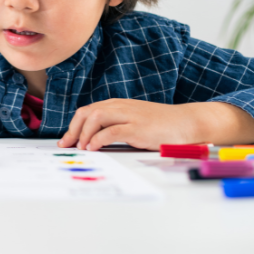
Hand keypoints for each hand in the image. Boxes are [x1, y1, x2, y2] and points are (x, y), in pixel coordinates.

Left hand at [57, 99, 201, 151]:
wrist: (187, 123)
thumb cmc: (161, 125)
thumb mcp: (134, 120)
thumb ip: (116, 124)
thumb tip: (95, 139)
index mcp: (118, 105)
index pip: (87, 111)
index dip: (73, 125)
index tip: (66, 140)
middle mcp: (121, 107)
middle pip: (87, 112)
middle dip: (73, 129)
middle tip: (67, 145)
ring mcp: (129, 116)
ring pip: (96, 117)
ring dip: (84, 133)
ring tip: (81, 147)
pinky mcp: (138, 127)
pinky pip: (112, 130)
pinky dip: (98, 138)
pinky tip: (93, 148)